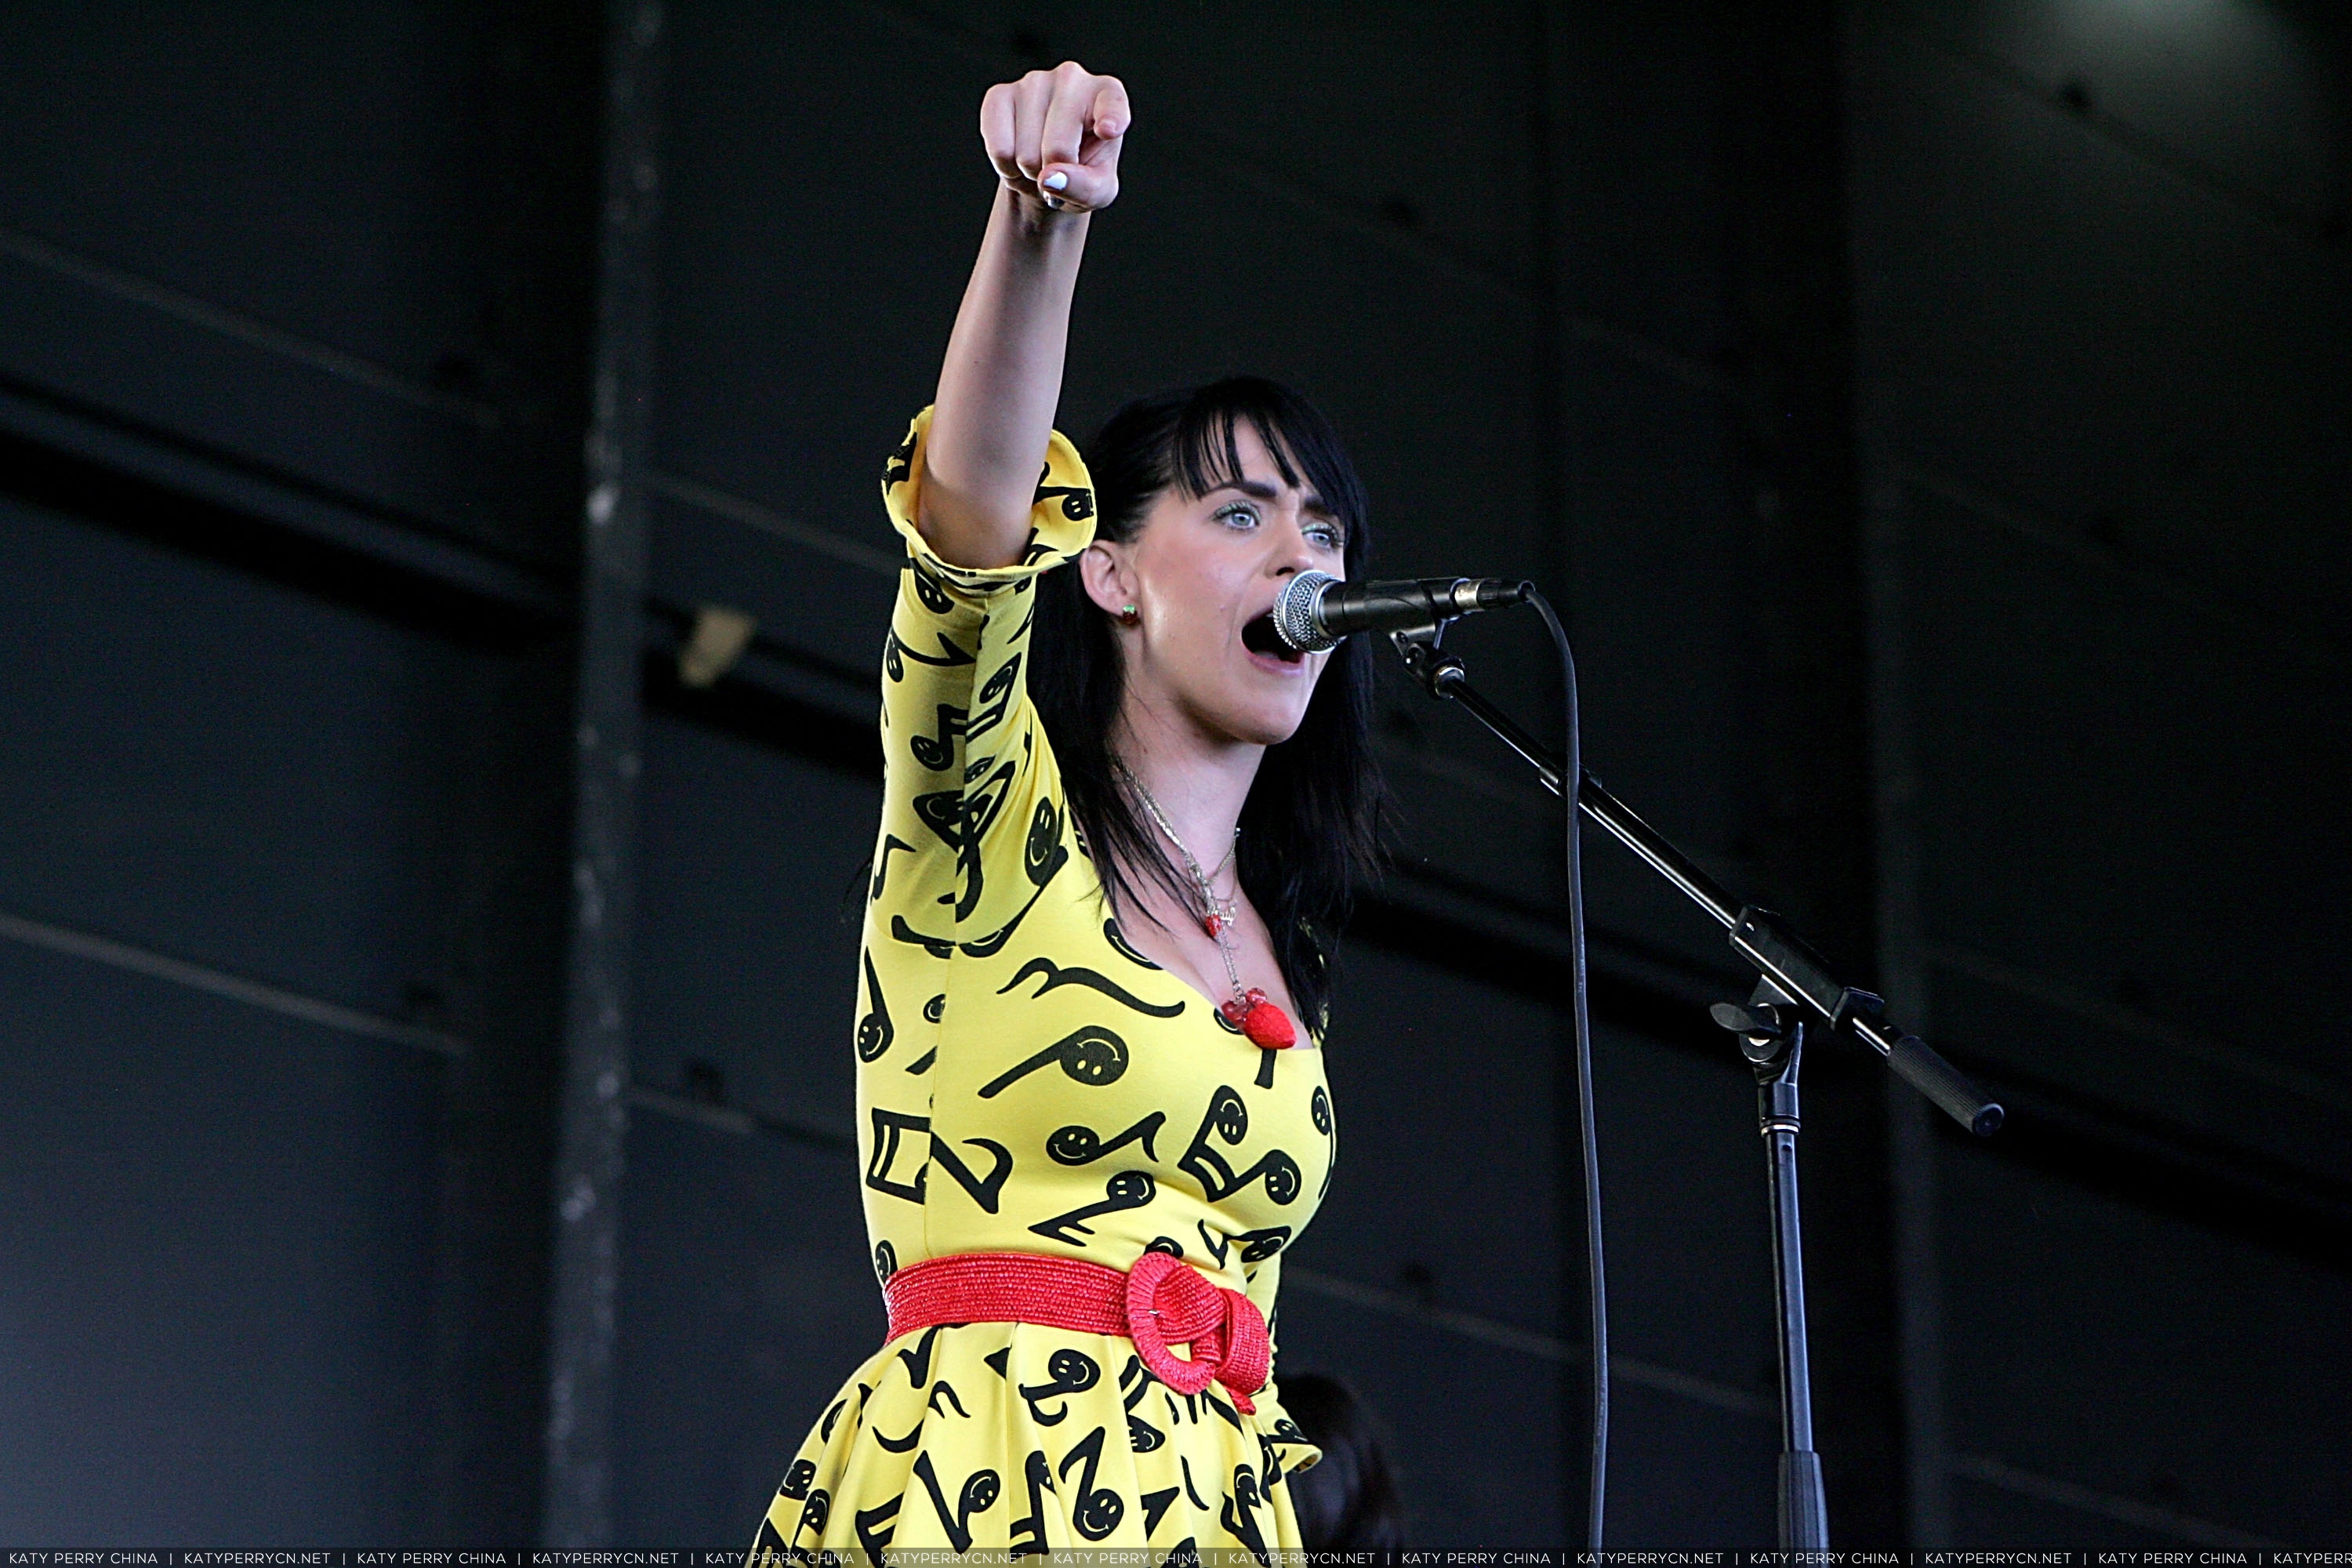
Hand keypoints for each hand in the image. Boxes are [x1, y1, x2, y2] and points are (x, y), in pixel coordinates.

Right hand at [981, 61, 1128, 214]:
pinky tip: (1016, 154)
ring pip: (1026, 153)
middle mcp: (1072, 78)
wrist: (1047, 167)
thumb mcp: (1098, 190)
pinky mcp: (999, 94)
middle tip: (1059, 167)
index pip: (1112, 103)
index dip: (1110, 117)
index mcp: (1107, 94)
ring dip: (1030, 172)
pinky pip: (999, 149)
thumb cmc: (1082, 171)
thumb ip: (1084, 188)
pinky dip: (1005, 167)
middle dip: (1054, 173)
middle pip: (1058, 148)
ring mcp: (1034, 81)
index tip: (1108, 130)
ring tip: (1040, 160)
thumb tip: (1049, 178)